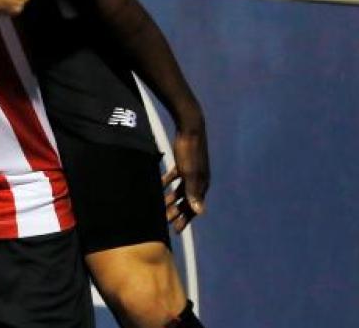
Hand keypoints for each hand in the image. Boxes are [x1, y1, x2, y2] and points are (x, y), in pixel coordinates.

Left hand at [163, 113, 208, 232]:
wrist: (190, 128)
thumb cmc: (190, 152)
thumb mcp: (190, 173)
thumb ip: (193, 192)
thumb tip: (199, 212)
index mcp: (202, 185)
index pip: (194, 207)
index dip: (185, 219)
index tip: (176, 230)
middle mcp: (198, 181)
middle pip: (186, 200)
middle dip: (176, 212)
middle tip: (164, 221)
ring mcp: (191, 172)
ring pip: (179, 190)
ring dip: (170, 199)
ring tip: (159, 207)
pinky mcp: (183, 164)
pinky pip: (174, 178)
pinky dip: (166, 183)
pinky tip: (157, 186)